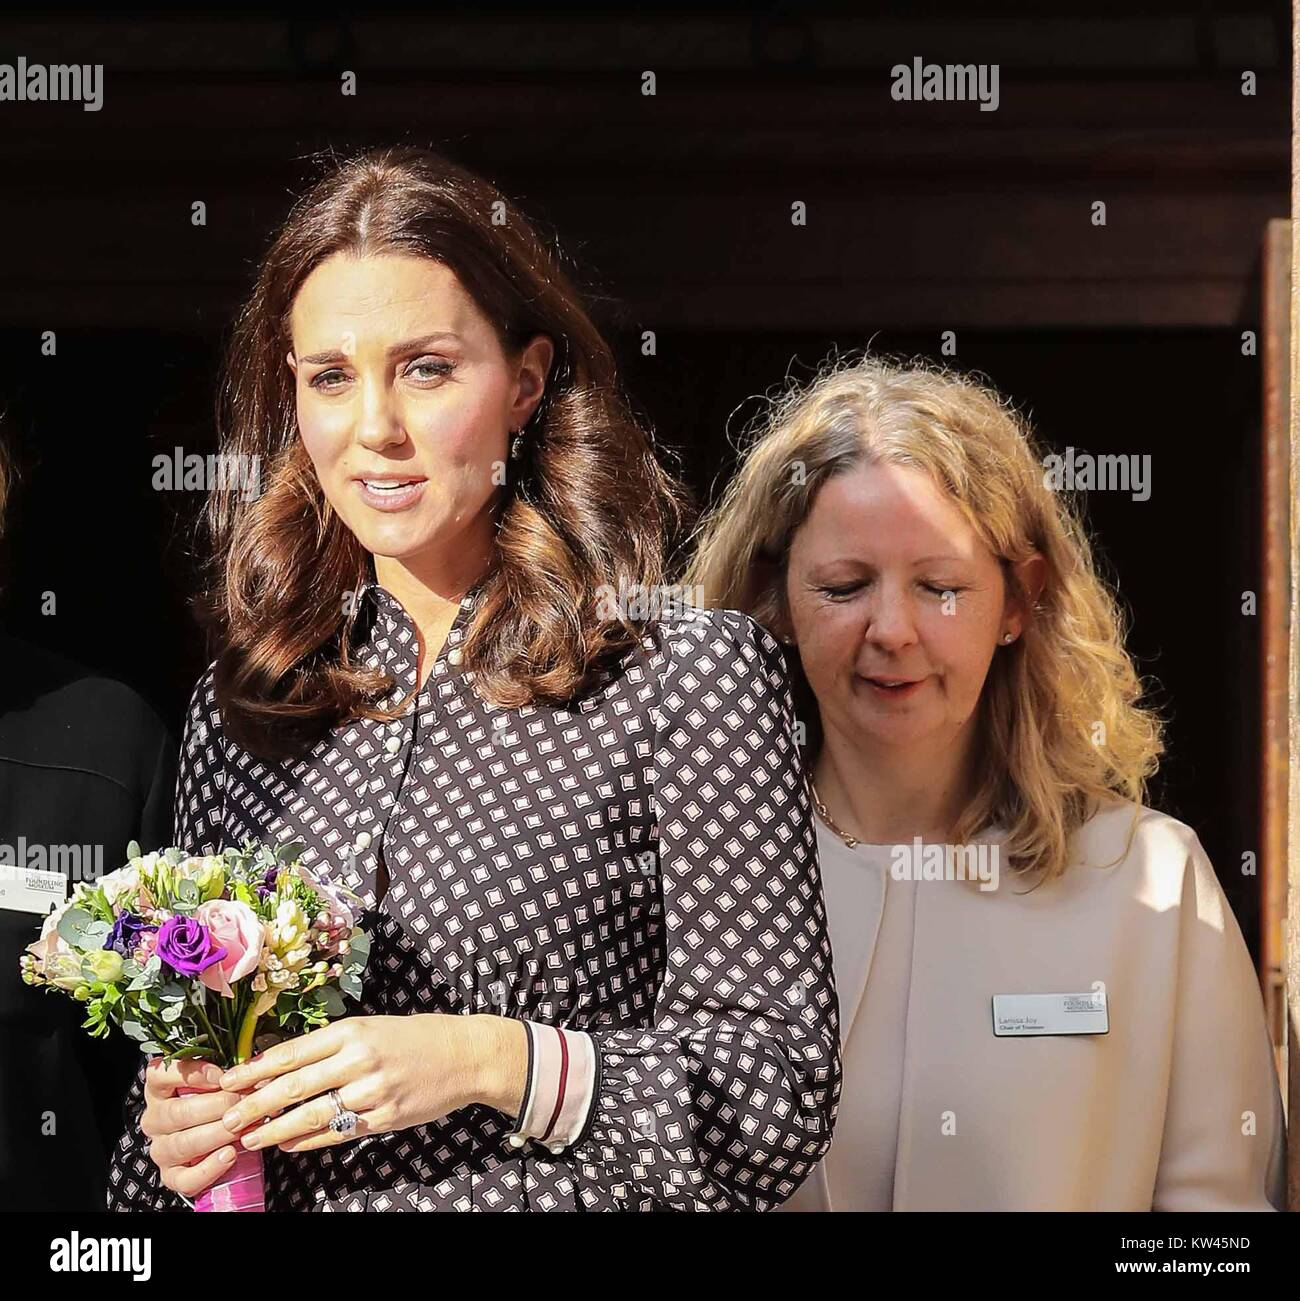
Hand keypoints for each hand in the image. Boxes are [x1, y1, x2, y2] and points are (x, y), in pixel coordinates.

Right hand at [139, 1057, 254, 1197]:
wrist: (220, 1142)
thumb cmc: (219, 1104)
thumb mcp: (219, 1082)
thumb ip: (226, 1075)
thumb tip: (250, 1070)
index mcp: (161, 1090)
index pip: (159, 1075)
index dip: (190, 1074)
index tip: (221, 1077)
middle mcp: (156, 1120)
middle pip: (177, 1113)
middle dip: (216, 1106)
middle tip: (242, 1102)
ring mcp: (161, 1149)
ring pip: (181, 1144)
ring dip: (216, 1135)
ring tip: (241, 1128)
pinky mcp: (171, 1176)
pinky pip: (185, 1178)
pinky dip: (209, 1168)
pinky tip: (230, 1154)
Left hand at [216, 1014, 527, 1153]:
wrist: (465, 1054)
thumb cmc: (414, 1037)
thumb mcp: (372, 1028)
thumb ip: (331, 1046)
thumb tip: (281, 1065)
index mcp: (352, 1031)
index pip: (292, 1052)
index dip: (255, 1069)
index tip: (227, 1081)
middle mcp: (359, 1059)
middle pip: (294, 1086)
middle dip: (255, 1105)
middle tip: (227, 1119)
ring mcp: (373, 1091)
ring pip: (312, 1114)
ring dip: (276, 1129)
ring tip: (251, 1139)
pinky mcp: (386, 1118)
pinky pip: (339, 1132)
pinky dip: (309, 1141)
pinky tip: (289, 1145)